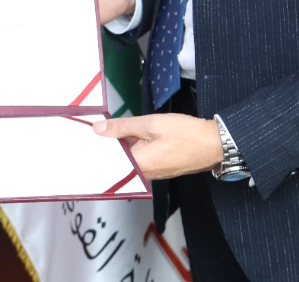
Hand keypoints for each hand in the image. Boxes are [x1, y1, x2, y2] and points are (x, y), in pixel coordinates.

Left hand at [93, 113, 221, 179]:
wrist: (214, 144)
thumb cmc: (187, 134)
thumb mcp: (151, 124)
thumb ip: (123, 127)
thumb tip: (99, 128)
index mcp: (138, 165)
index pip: (107, 162)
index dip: (95, 149)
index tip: (84, 137)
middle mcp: (144, 174)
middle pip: (117, 162)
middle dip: (106, 146)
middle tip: (95, 129)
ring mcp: (153, 173)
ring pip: (128, 159)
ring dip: (120, 146)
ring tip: (110, 129)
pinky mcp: (159, 168)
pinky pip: (139, 159)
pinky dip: (132, 148)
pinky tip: (131, 135)